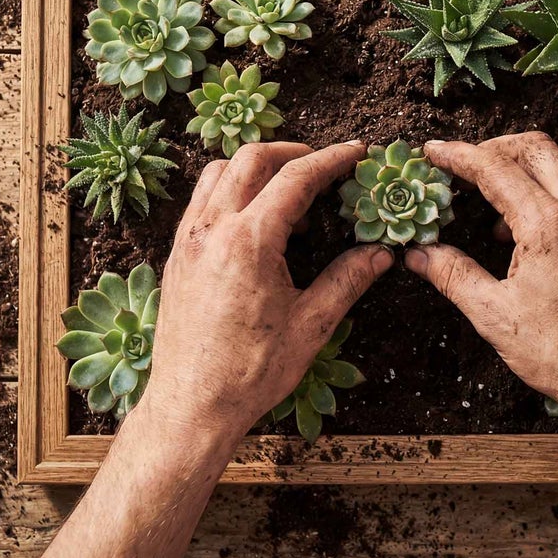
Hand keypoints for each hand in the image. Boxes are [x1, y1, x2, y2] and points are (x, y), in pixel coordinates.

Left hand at [139, 141, 393, 435]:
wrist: (190, 406)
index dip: (331, 159)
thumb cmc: (250, 373)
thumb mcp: (310, 326)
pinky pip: (201, 201)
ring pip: (218, 173)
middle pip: (250, 158)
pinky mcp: (177, 256)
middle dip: (291, 151)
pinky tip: (253, 218)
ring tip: (286, 186)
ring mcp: (188, 241)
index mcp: (249, 241)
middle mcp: (212, 230)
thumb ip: (347, 280)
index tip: (356, 151)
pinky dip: (230, 190)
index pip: (295, 178)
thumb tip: (380, 253)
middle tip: (322, 163)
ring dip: (254, 166)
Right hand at [404, 133, 557, 420]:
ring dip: (530, 160)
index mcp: (549, 227)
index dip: (458, 155)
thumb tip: (418, 254)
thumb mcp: (494, 316)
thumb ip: (452, 275)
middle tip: (464, 169)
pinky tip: (536, 218)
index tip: (433, 152)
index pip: (496, 168)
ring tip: (500, 192)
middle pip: (534, 147)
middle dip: (493, 148)